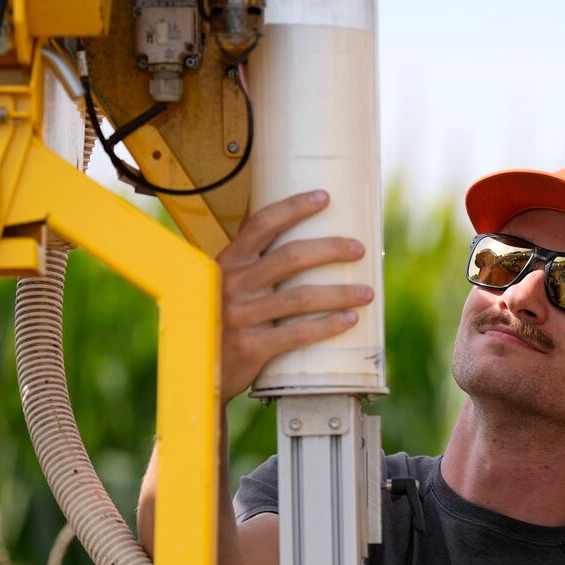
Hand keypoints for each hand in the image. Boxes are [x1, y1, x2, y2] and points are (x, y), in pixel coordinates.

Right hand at [216, 190, 373, 400]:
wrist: (197, 366)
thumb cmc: (217, 317)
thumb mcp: (221, 281)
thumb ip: (247, 257)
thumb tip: (273, 217)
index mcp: (228, 262)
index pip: (262, 225)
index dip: (294, 208)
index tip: (324, 197)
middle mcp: (233, 284)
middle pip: (291, 257)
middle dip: (330, 249)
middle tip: (358, 249)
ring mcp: (242, 316)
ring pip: (301, 298)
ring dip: (340, 293)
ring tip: (366, 292)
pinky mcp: (252, 346)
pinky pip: (298, 334)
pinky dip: (328, 326)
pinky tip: (350, 321)